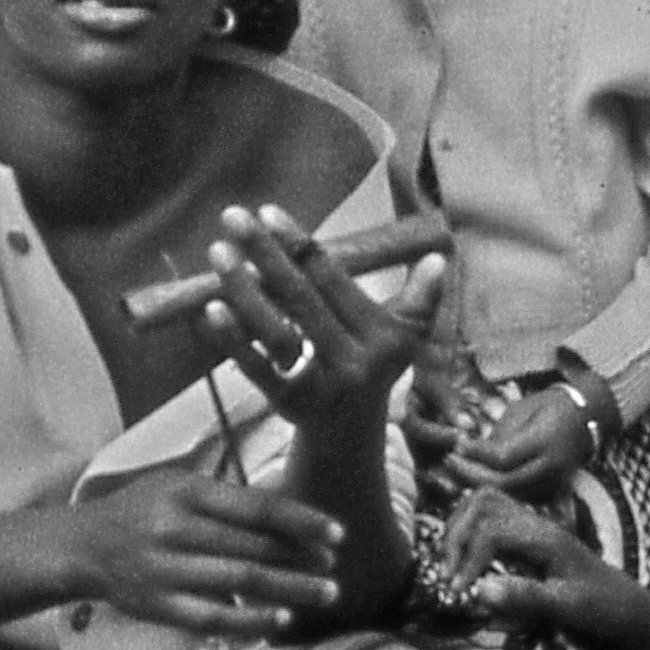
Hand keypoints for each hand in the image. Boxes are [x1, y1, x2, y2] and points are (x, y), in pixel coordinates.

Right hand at [66, 462, 346, 637]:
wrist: (81, 547)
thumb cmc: (142, 511)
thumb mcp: (176, 486)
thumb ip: (227, 498)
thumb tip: (292, 516)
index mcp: (184, 492)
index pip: (255, 507)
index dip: (301, 521)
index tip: (338, 534)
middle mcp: (174, 529)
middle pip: (253, 546)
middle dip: (302, 558)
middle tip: (334, 566)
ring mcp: (165, 570)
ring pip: (241, 582)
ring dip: (290, 590)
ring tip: (326, 593)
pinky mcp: (158, 606)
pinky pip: (213, 617)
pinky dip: (251, 619)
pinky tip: (282, 620)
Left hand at [187, 203, 438, 441]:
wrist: (351, 437)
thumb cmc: (371, 370)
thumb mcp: (400, 340)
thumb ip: (418, 301)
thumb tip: (438, 259)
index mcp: (385, 337)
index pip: (335, 281)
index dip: (300, 245)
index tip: (267, 212)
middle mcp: (356, 362)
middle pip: (302, 298)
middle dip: (266, 254)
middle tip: (232, 216)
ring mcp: (322, 387)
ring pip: (276, 330)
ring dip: (243, 289)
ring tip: (217, 252)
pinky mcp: (291, 408)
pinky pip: (257, 368)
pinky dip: (233, 339)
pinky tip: (211, 308)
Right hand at [448, 497, 649, 649]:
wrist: (629, 611)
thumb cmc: (604, 610)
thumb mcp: (569, 608)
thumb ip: (526, 597)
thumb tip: (479, 591)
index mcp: (545, 537)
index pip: (489, 531)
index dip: (467, 559)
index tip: (459, 593)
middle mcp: (536, 524)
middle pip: (480, 504)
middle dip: (456, 536)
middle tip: (449, 575)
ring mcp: (533, 529)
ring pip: (484, 504)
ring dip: (460, 529)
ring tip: (453, 566)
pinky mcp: (530, 540)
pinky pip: (493, 519)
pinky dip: (472, 532)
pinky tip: (470, 562)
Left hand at [451, 385, 601, 500]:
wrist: (586, 418)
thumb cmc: (548, 407)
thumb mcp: (521, 409)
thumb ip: (498, 434)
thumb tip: (469, 451)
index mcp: (546, 439)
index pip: (503, 457)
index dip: (475, 453)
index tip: (456, 444)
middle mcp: (553, 465)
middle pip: (505, 482)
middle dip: (472, 474)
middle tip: (450, 460)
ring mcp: (555, 482)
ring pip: (510, 494)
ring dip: (480, 485)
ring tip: (457, 470)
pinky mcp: (553, 491)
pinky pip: (519, 497)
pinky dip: (496, 492)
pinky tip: (476, 480)